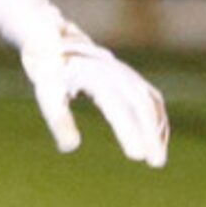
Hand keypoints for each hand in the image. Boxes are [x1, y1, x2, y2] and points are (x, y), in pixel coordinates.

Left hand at [19, 21, 168, 166]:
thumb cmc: (50, 73)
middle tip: (155, 163)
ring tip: (157, 160)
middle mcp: (117, 74)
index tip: (136, 155)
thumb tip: (70, 147)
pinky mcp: (132, 79)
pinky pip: (152, 100)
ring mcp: (128, 75)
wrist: (57, 43)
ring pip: (151, 104)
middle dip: (150, 135)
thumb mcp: (47, 94)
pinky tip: (157, 141)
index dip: (129, 132)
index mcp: (96, 77)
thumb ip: (59, 120)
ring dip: (157, 131)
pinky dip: (157, 120)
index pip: (118, 108)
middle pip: (141, 107)